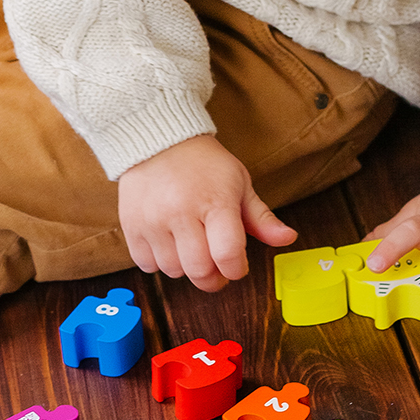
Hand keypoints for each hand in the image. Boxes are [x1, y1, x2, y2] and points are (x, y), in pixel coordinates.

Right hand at [119, 134, 296, 292]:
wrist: (158, 141)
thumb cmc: (205, 164)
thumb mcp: (239, 183)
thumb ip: (262, 217)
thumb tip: (288, 238)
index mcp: (215, 201)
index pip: (228, 255)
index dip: (237, 269)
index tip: (237, 264)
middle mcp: (181, 212)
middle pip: (200, 271)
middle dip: (214, 278)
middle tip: (217, 267)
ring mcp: (153, 220)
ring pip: (173, 271)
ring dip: (186, 267)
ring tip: (190, 246)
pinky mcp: (131, 225)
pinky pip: (147, 265)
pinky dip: (160, 262)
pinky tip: (168, 242)